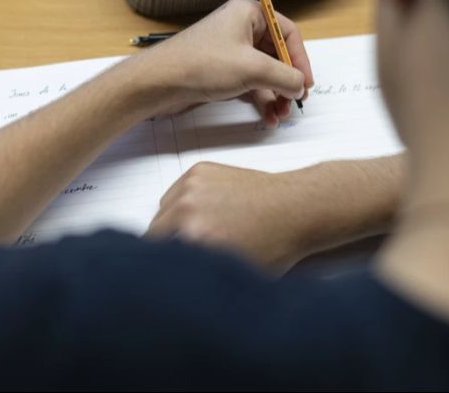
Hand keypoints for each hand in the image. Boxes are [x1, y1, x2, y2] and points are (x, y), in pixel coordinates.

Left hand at [134, 0, 313, 124]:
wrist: (160, 83)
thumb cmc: (202, 64)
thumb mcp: (253, 70)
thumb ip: (284, 77)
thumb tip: (301, 86)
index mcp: (248, 13)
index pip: (287, 32)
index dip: (300, 59)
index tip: (306, 83)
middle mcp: (240, 27)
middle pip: (277, 54)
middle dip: (287, 81)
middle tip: (294, 103)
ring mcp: (230, 50)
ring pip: (264, 72)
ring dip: (276, 94)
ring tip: (280, 115)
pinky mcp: (221, 70)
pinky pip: (250, 82)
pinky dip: (261, 98)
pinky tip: (267, 116)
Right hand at [146, 162, 307, 271]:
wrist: (295, 208)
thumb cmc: (273, 243)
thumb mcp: (231, 275)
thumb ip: (197, 274)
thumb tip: (175, 278)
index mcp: (194, 237)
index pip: (157, 256)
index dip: (164, 266)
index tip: (168, 269)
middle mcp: (188, 207)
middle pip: (154, 231)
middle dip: (166, 245)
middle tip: (187, 253)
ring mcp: (192, 185)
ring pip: (163, 210)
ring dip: (172, 222)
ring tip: (200, 231)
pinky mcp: (199, 170)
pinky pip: (175, 191)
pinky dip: (184, 202)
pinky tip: (207, 212)